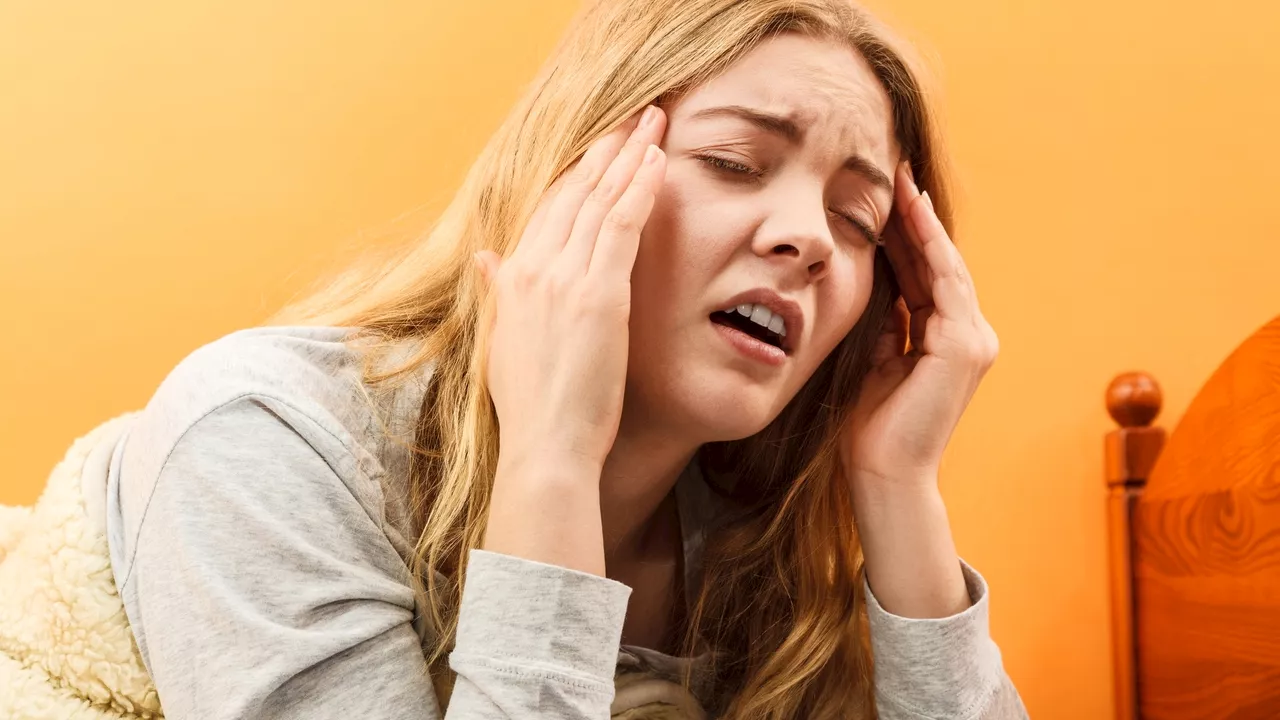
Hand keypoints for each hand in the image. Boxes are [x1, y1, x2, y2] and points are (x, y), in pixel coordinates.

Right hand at [475, 106, 667, 474]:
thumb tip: (486, 259)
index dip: (579, 173)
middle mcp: (534, 268)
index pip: (550, 209)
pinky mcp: (598, 294)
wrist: (546, 445)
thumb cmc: (532, 406)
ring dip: (629, 156)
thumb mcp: (505, 342)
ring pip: (601, 200)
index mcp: (514, 279)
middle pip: (575, 193)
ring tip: (653, 123)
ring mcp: (565, 278)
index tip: (602, 146)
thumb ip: (500, 293)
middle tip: (634, 117)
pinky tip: (657, 160)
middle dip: (607, 150)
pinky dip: (639, 188)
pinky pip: (621, 225)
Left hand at [840, 162, 998, 488]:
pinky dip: (927, 244)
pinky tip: (908, 212)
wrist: (883, 475)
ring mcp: (972, 340)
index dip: (904, 237)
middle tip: (894, 170)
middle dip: (914, 219)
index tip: (884, 197)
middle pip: (937, 264)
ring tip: (901, 180)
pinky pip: (944, 282)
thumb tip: (876, 288)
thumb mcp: (873, 363)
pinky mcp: (964, 346)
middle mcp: (968, 337)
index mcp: (944, 342)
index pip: (923, 277)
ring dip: (921, 221)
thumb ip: (885, 327)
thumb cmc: (870, 430)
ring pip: (944, 265)